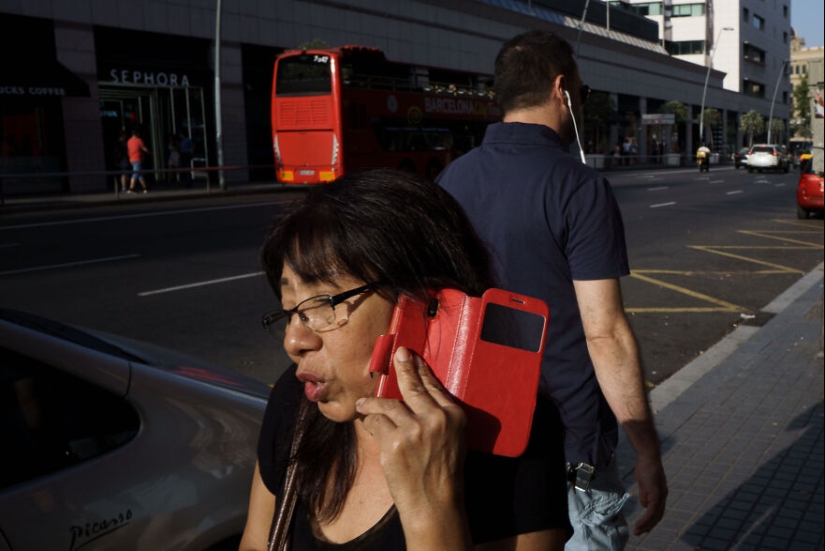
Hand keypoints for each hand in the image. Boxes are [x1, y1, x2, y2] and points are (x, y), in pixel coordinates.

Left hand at [356, 347, 466, 515]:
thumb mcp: (454, 440)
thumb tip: (416, 398)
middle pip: (412, 386)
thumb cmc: (443, 474)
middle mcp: (436, 419)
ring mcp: (414, 430)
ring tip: (363, 405)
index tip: (410, 356)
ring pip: (387, 404)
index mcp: (454, 416)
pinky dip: (370, 423)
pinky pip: (376, 423)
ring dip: (372, 404)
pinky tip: (368, 424)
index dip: (420, 370)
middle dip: (403, 367)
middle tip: (397, 354)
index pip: (433, 386)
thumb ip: (439, 417)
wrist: (435, 504)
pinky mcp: (394, 442)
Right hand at [632, 454, 667, 534]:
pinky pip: (652, 511)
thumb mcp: (643, 483)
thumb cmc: (645, 466)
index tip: (643, 527)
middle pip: (658, 516)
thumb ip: (644, 494)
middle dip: (649, 526)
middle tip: (639, 533)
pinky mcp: (656, 494)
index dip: (651, 520)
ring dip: (646, 525)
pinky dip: (646, 519)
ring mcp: (660, 495)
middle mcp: (663, 496)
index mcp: (660, 493)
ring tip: (637, 531)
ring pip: (655, 516)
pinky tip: (640, 524)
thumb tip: (644, 505)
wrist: (648, 456)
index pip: (657, 511)